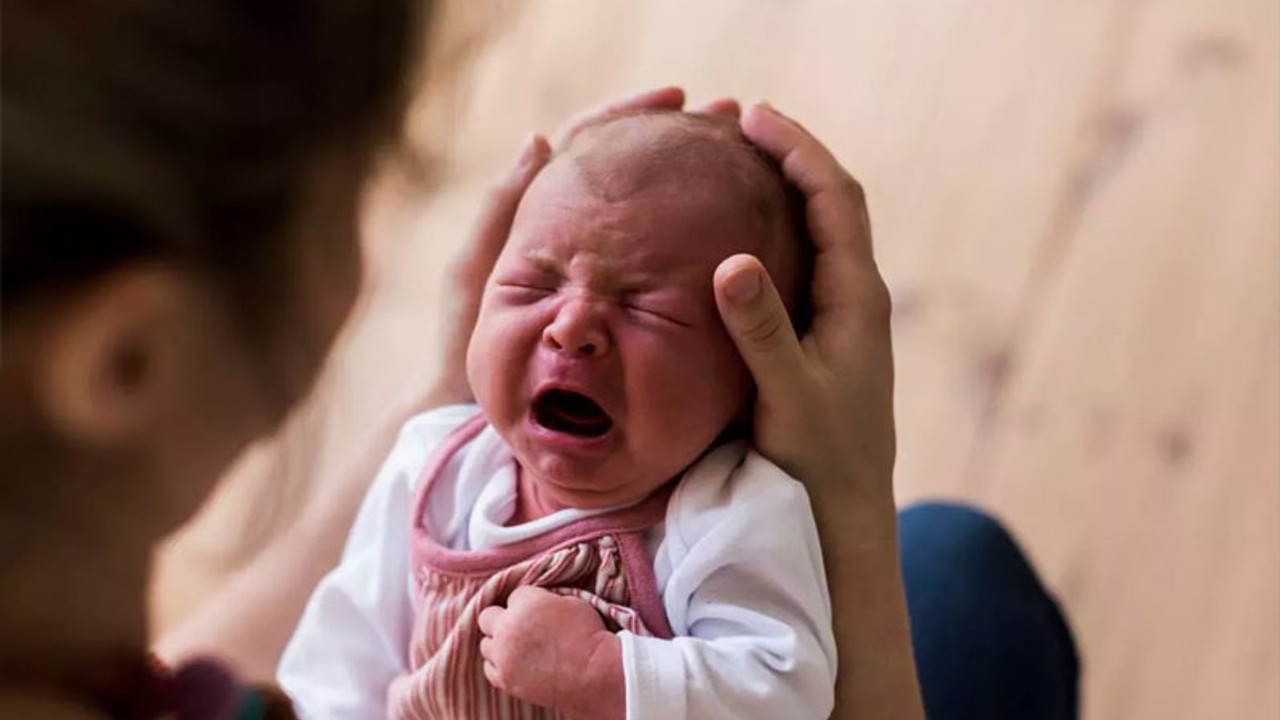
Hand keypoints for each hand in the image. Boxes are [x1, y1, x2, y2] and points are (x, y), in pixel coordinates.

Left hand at [422, 87, 741, 407]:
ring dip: (695, 184)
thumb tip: (541, 139)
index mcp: (543, 217)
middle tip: (731, 120)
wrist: (480, 417)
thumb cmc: (466, 349)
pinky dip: (694, 242)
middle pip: (634, 172)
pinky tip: (733, 232)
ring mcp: (607, 274)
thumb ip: (501, 211)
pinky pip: (664, 268)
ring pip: (655, 216)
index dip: (631, 115)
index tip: (676, 98)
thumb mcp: (476, 274)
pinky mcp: (625, 310)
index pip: (591, 145)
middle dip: (680, 141)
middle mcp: (581, 239)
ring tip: (744, 161)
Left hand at [477, 587, 624, 719]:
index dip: (528, 602)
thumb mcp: (571, 602)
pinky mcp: (505, 679)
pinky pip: (490, 668)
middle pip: (488, 616)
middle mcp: (507, 628)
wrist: (595, 674)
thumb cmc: (589, 636)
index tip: (540, 611)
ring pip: (486, 644)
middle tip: (521, 626)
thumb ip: (544, 599)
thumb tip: (536, 603)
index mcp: (526, 603)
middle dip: (502, 619)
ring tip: (520, 648)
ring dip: (499, 643)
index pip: (514, 595)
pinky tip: (516, 663)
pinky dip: (500, 665)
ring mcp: (503, 656)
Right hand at [714, 103, 896, 538]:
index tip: (752, 116)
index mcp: (857, 298)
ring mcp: (844, 316)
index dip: (797, 149)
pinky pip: (805, 261)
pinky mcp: (825, 336)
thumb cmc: (819, 459)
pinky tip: (740, 233)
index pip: (834, 199)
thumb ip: (762, 331)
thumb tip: (732, 261)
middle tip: (739, 122)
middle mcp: (857, 297)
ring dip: (786, 187)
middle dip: (791, 154)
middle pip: (832, 201)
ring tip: (738, 160)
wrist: (845, 512)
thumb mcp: (787, 395)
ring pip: (820, 229)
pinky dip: (777, 228)